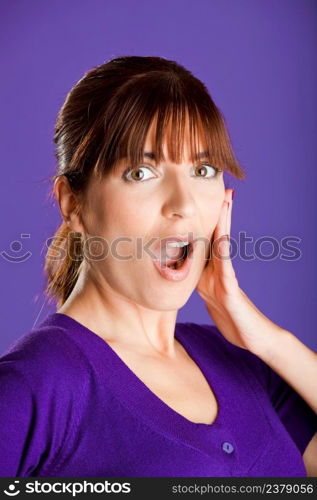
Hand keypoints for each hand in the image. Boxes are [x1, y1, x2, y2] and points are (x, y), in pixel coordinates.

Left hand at [196, 189, 283, 357]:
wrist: (251, 336)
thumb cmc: (231, 316)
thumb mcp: (209, 294)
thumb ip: (201, 278)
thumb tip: (185, 267)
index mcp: (214, 270)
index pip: (209, 240)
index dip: (207, 220)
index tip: (207, 199)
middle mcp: (222, 269)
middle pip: (219, 236)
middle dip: (221, 213)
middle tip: (225, 190)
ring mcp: (228, 279)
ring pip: (223, 247)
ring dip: (224, 224)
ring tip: (226, 203)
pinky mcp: (231, 293)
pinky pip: (226, 271)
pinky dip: (223, 254)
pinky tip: (223, 239)